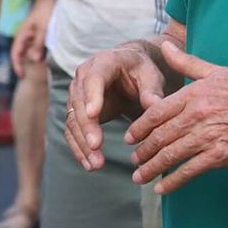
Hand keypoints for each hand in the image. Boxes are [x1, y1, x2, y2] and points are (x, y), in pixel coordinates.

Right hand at [10, 0, 51, 79]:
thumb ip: (38, 44)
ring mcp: (32, 35)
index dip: (17, 65)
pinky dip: (42, 51)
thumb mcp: (43, 29)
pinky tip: (49, 53)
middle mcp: (25, 36)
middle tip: (36, 69)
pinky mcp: (40, 34)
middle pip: (23, 54)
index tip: (22, 76)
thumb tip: (34, 60)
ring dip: (36, 56)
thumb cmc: (45, 11)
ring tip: (44, 61)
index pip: (15, 54)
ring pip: (32, 51)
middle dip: (28, 63)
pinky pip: (39, 46)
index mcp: (22, 35)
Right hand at [65, 43, 168, 170]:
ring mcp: (76, 95)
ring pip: (73, 120)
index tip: (94, 114)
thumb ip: (152, 90)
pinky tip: (90, 165)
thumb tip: (154, 106)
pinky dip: (80, 149)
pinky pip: (73, 132)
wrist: (129, 73)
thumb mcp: (151, 76)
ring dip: (82, 143)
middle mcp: (83, 76)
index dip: (92, 96)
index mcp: (103, 62)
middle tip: (96, 146)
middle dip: (86, 126)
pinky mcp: (76, 112)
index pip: (93, 78)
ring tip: (95, 164)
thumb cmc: (142, 72)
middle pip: (79, 102)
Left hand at [126, 43, 227, 193]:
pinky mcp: (221, 155)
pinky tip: (162, 188)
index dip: (139, 127)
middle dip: (142, 151)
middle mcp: (196, 115)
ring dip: (151, 168)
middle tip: (132, 160)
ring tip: (140, 176)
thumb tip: (166, 46)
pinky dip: (173, 181)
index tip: (129, 137)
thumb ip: (187, 62)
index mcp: (193, 94)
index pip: (156, 112)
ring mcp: (208, 136)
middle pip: (159, 136)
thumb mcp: (217, 71)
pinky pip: (190, 170)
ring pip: (170, 155)